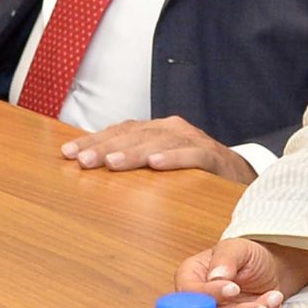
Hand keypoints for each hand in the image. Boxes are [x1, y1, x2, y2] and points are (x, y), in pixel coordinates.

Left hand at [61, 115, 255, 182]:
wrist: (241, 177)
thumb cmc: (192, 173)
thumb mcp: (159, 165)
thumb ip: (131, 164)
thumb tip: (89, 171)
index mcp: (155, 131)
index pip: (118, 132)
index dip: (92, 141)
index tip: (66, 154)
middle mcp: (172, 130)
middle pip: (134, 134)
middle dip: (105, 147)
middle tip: (82, 160)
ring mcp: (193, 141)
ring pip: (158, 142)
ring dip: (133, 152)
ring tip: (112, 163)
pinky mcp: (214, 156)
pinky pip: (192, 155)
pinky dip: (173, 158)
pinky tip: (156, 164)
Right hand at [173, 238, 307, 307]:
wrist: (270, 271)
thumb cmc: (248, 257)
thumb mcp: (237, 248)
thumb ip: (225, 259)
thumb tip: (216, 275)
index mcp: (189, 278)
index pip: (189, 294)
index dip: (210, 295)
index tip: (234, 289)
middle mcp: (198, 306)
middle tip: (261, 307)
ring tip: (274, 297)